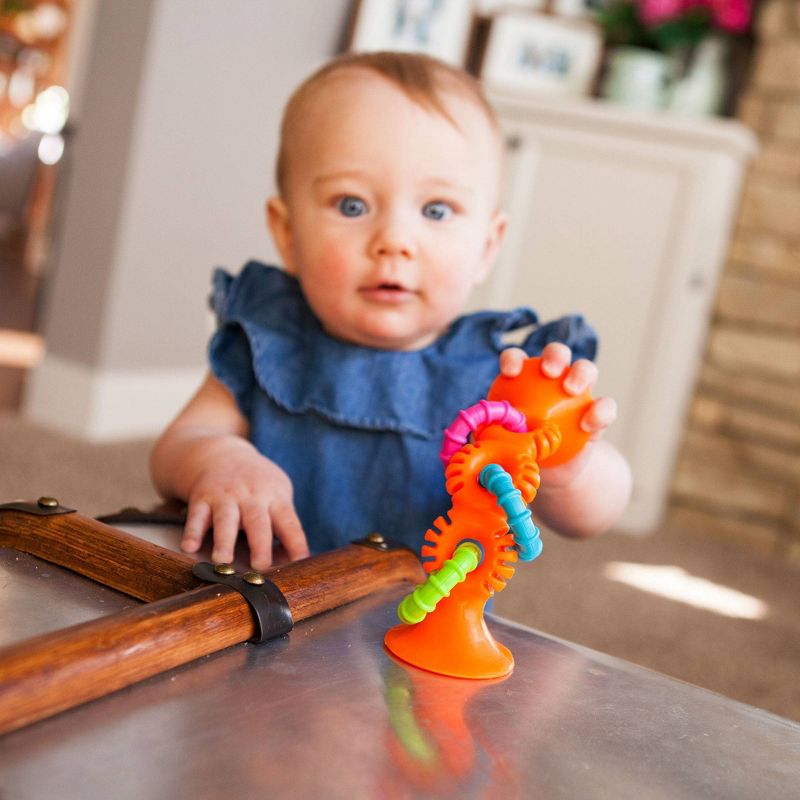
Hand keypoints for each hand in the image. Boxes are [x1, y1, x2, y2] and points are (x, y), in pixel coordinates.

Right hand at [180, 438, 308, 570]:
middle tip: (261, 565)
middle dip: (260, 544)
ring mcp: (225, 496)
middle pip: (257, 521)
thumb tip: (290, 560)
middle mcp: (251, 496)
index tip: (301, 560)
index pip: (289, 521)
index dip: (296, 541)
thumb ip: (284, 524)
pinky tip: (189, 547)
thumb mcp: (277, 494)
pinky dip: (192, 532)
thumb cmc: (258, 485)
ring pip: (225, 520)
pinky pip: (196, 516)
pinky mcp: (202, 498)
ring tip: (222, 561)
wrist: (223, 454)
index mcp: (275, 497)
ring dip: (224, 540)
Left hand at [500, 343, 630, 534]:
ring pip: (586, 369)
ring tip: (571, 388)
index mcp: (523, 380)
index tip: (510, 372)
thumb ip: (489, 436)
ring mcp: (579, 394)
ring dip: (581, 372)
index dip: (513, 358)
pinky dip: (600, 411)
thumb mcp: (500, 444)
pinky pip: (605, 406)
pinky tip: (588, 425)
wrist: (548, 474)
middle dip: (554, 355)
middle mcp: (552, 379)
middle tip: (549, 371)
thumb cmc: (518, 452)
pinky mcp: (597, 414)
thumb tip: (472, 436)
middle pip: (556, 354)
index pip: (517, 359)